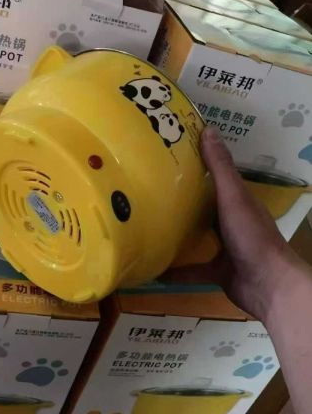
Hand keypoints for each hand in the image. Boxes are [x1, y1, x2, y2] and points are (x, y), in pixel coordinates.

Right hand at [165, 126, 303, 320]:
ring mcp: (225, 248)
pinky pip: (192, 269)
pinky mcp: (218, 271)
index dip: (194, 165)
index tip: (168, 155)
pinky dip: (174, 270)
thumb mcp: (233, 197)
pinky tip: (153, 269)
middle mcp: (231, 221)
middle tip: (147, 190)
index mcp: (237, 200)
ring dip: (176, 233)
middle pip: (203, 207)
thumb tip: (207, 129)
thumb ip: (220, 168)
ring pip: (197, 237)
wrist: (267, 284)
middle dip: (179, 200)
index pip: (215, 177)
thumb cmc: (251, 236)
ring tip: (146, 224)